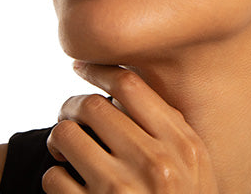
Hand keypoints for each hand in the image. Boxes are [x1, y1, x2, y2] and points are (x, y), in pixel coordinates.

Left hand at [42, 62, 218, 192]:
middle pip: (92, 105)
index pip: (130, 84)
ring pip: (65, 136)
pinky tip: (72, 186)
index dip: (99, 69)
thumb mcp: (197, 164)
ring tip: (69, 151)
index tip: (83, 68)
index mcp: (182, 143)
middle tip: (73, 118)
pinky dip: (56, 179)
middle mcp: (154, 162)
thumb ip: (172, 127)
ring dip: (60, 140)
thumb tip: (127, 85)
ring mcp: (121, 189)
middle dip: (73, 108)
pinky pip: (53, 178)